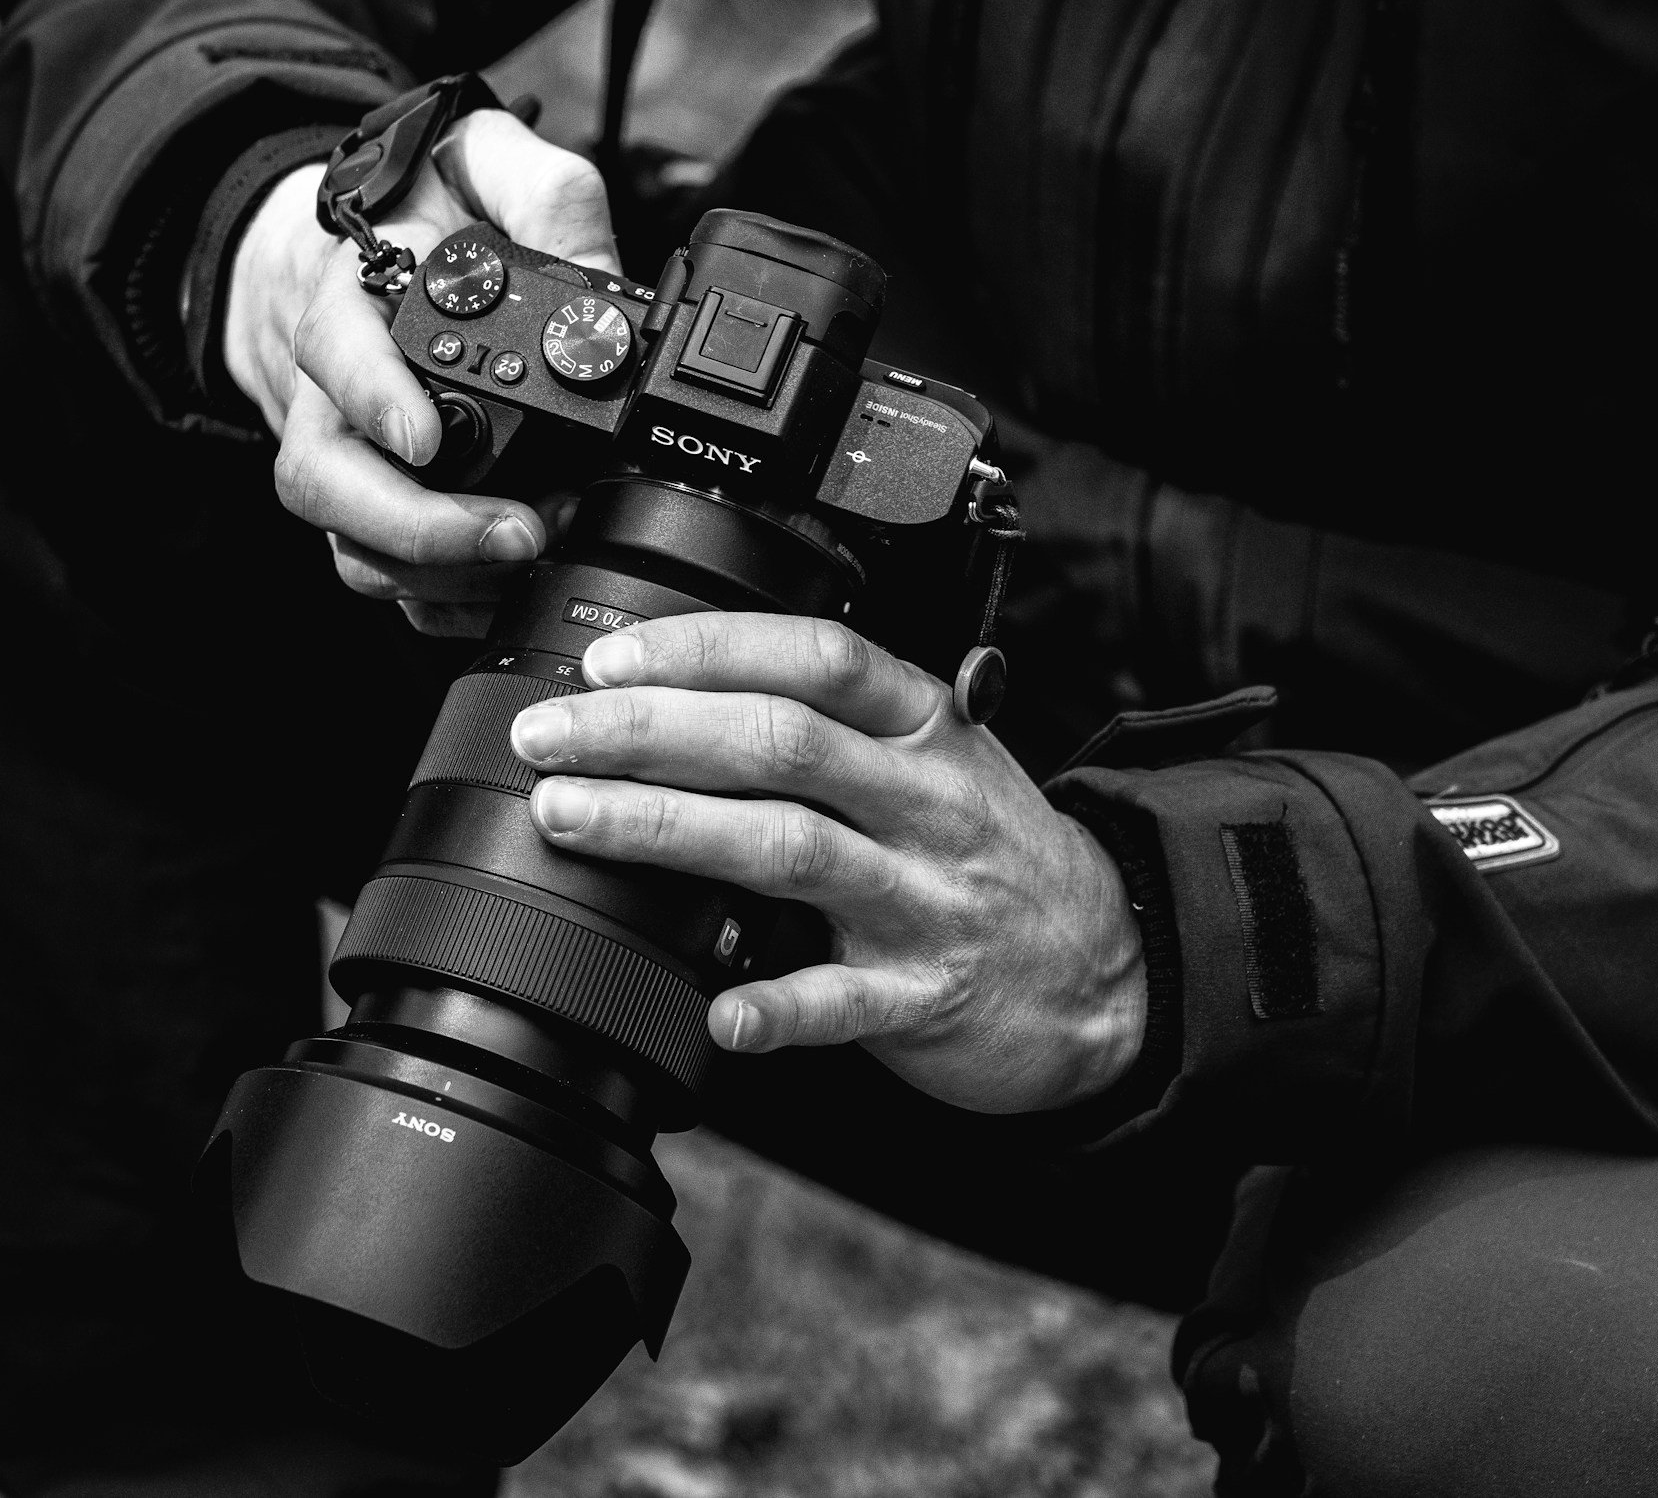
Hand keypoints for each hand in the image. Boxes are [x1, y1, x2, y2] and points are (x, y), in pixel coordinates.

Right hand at [223, 110, 619, 635]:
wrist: (374, 245)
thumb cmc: (429, 208)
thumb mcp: (488, 160)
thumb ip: (546, 197)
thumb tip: (602, 281)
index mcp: (351, 302)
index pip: (334, 349)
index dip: (373, 399)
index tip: (424, 438)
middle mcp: (331, 393)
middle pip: (325, 480)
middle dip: (416, 526)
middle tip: (515, 532)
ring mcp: (347, 461)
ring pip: (349, 542)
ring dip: (436, 572)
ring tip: (529, 559)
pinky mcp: (373, 511)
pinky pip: (385, 574)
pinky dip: (443, 599)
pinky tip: (508, 590)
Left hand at [506, 613, 1146, 1113]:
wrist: (1109, 968)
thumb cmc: (989, 851)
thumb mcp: (934, 759)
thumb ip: (831, 724)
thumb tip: (670, 694)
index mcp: (924, 727)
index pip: (815, 657)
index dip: (707, 648)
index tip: (610, 659)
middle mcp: (925, 801)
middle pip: (777, 743)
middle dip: (647, 731)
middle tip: (549, 737)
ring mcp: (925, 899)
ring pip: (787, 849)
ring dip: (667, 828)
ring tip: (570, 819)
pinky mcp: (924, 997)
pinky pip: (841, 1002)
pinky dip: (774, 1006)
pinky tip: (713, 1008)